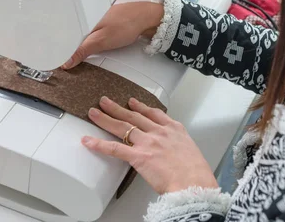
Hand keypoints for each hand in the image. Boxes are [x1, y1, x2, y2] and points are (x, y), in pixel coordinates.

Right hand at [62, 1, 163, 68]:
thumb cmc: (127, 24)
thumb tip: (66, 61)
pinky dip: (94, 39)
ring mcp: (100, 17)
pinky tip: (97, 44)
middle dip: (72, 46)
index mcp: (85, 18)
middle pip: (76, 34)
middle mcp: (90, 16)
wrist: (148, 19)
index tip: (60, 61)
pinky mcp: (109, 20)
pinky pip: (96, 31)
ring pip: (86, 33)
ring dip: (84, 43)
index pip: (68, 35)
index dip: (63, 49)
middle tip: (69, 61)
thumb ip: (83, 50)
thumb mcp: (101, 41)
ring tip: (79, 53)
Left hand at [82, 96, 218, 194]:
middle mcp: (159, 132)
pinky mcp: (138, 156)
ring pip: (122, 127)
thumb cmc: (196, 173)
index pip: (154, 114)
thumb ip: (178, 148)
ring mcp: (148, 143)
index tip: (133, 102)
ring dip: (106, 118)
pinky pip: (115, 148)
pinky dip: (100, 144)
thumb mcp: (191, 151)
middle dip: (118, 108)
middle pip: (134, 117)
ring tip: (93, 112)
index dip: (141, 107)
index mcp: (174, 130)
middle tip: (106, 101)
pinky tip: (88, 141)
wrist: (194, 183)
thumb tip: (171, 155)